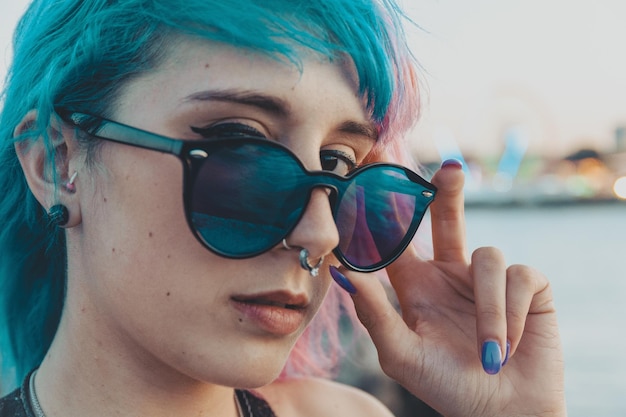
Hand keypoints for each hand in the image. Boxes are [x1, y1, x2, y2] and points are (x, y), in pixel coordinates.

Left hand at [338, 163, 565, 416]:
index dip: (387, 206)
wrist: (500, 415)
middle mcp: (450, 273)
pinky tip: (508, 344)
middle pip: (446, 218)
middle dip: (447, 192)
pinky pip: (518, 277)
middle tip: (448, 170)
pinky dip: (510, 314)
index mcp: (416, 284)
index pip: (397, 237)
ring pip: (488, 255)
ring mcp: (487, 278)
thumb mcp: (401, 353)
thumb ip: (372, 313)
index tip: (375, 167)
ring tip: (488, 353)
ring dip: (488, 309)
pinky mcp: (526, 286)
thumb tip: (340, 271)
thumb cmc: (444, 386)